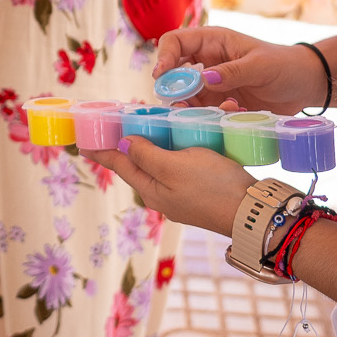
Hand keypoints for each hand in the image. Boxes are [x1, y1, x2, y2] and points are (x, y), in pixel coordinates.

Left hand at [82, 137, 251, 236]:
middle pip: (139, 163)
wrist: (254, 212)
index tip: (82, 142)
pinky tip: (186, 135)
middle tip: (117, 124)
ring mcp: (182, 193)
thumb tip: (124, 145)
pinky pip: (184, 163)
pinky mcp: (202, 189)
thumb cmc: (212, 187)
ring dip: (158, 142)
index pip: (119, 165)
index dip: (101, 150)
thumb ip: (146, 155)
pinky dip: (182, 146)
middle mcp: (163, 194)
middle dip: (129, 143)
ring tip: (151, 125)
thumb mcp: (174, 166)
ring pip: (163, 161)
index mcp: (151, 190)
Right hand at [152, 25, 323, 115]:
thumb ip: (233, 71)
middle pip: (174, 72)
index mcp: (213, 42)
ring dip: (194, 107)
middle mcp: (207, 62)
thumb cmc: (284, 66)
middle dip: (174, 89)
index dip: (163, 56)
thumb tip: (204, 78)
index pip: (175, 41)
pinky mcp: (220, 103)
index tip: (160, 76)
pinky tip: (232, 114)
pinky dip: (210, 117)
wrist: (305, 86)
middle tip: (181, 105)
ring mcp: (212, 84)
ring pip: (186, 96)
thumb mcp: (260, 66)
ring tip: (217, 111)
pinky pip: (203, 111)